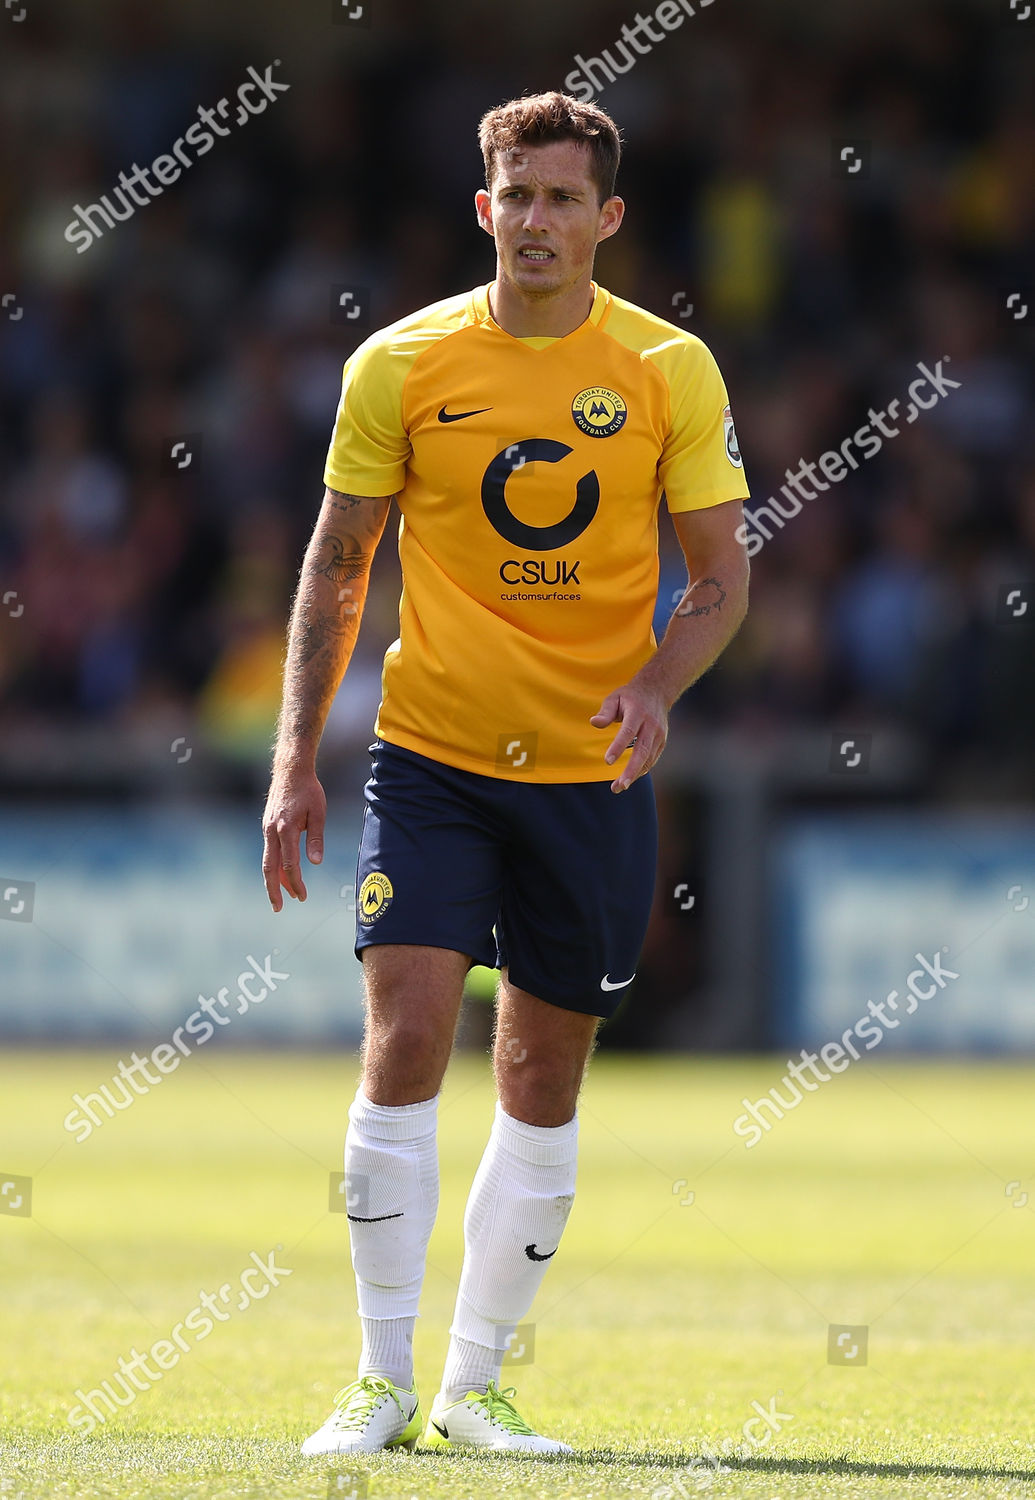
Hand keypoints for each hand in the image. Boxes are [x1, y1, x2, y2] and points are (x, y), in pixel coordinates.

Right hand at [262, 764, 326, 910]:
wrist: (290, 770)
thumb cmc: (309, 790)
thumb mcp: (319, 813)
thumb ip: (316, 838)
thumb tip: (315, 862)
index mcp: (286, 829)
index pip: (289, 864)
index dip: (296, 882)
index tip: (303, 896)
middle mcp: (272, 831)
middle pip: (269, 868)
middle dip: (273, 890)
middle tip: (278, 908)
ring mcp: (266, 829)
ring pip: (267, 860)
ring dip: (274, 879)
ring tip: (284, 896)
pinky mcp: (267, 826)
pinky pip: (269, 851)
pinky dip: (275, 865)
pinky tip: (284, 873)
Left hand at [590, 680, 668, 792]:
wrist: (657, 691)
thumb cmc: (630, 697)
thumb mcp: (615, 698)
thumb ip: (605, 711)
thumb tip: (594, 723)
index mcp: (637, 712)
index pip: (628, 731)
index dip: (618, 747)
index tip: (607, 761)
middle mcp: (651, 724)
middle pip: (642, 750)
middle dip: (631, 770)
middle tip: (620, 786)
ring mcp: (659, 734)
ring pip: (648, 758)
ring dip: (635, 775)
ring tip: (619, 787)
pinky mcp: (662, 741)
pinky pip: (652, 759)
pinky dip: (641, 770)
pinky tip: (629, 778)